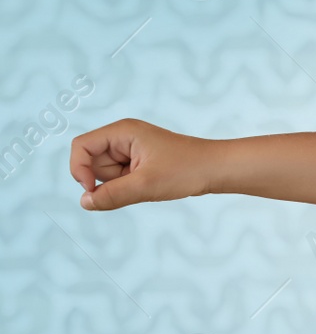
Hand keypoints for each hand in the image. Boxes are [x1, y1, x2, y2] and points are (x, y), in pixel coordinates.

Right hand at [70, 119, 211, 210]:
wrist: (218, 170)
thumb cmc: (188, 169)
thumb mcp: (146, 185)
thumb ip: (111, 195)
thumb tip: (85, 202)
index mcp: (122, 131)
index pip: (81, 146)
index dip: (79, 169)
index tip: (93, 189)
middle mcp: (123, 137)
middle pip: (92, 162)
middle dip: (108, 179)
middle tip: (138, 181)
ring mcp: (131, 150)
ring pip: (106, 174)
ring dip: (121, 185)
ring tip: (149, 182)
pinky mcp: (139, 162)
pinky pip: (121, 179)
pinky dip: (130, 186)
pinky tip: (151, 184)